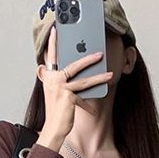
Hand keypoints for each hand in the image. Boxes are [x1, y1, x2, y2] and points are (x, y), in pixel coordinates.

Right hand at [36, 24, 113, 145]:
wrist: (52, 128)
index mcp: (48, 76)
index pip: (51, 56)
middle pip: (74, 66)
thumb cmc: (55, 110)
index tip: (55, 29)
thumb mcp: (55, 92)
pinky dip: (89, 106)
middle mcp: (52, 80)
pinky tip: (94, 111)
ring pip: (83, 81)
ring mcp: (60, 88)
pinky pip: (83, 99)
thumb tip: (71, 69)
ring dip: (98, 78)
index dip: (53, 42)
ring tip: (110, 75)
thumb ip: (58, 79)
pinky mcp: (68, 98)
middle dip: (88, 59)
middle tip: (100, 53)